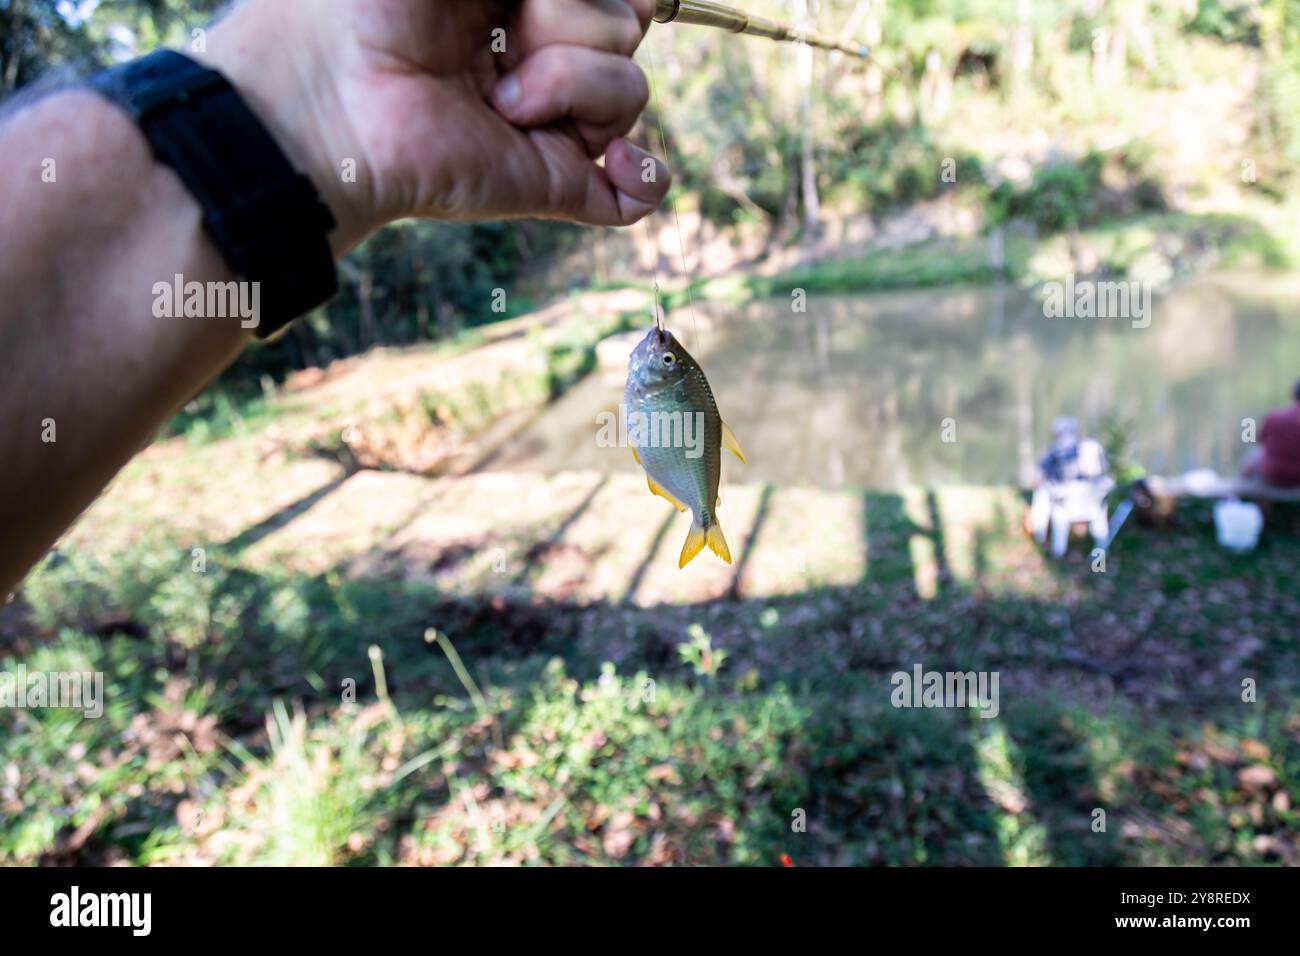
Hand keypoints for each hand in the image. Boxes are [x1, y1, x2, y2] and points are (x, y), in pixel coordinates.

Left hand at [198, 0, 669, 252]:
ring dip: (570, 80)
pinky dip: (643, 178)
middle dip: (571, 17)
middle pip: (628, 24)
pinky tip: (613, 163)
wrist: (332, 97)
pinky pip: (638, 194)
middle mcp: (540, 58)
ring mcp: (550, 125)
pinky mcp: (551, 185)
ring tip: (499, 99)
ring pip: (632, 90)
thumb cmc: (372, 6)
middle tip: (498, 33)